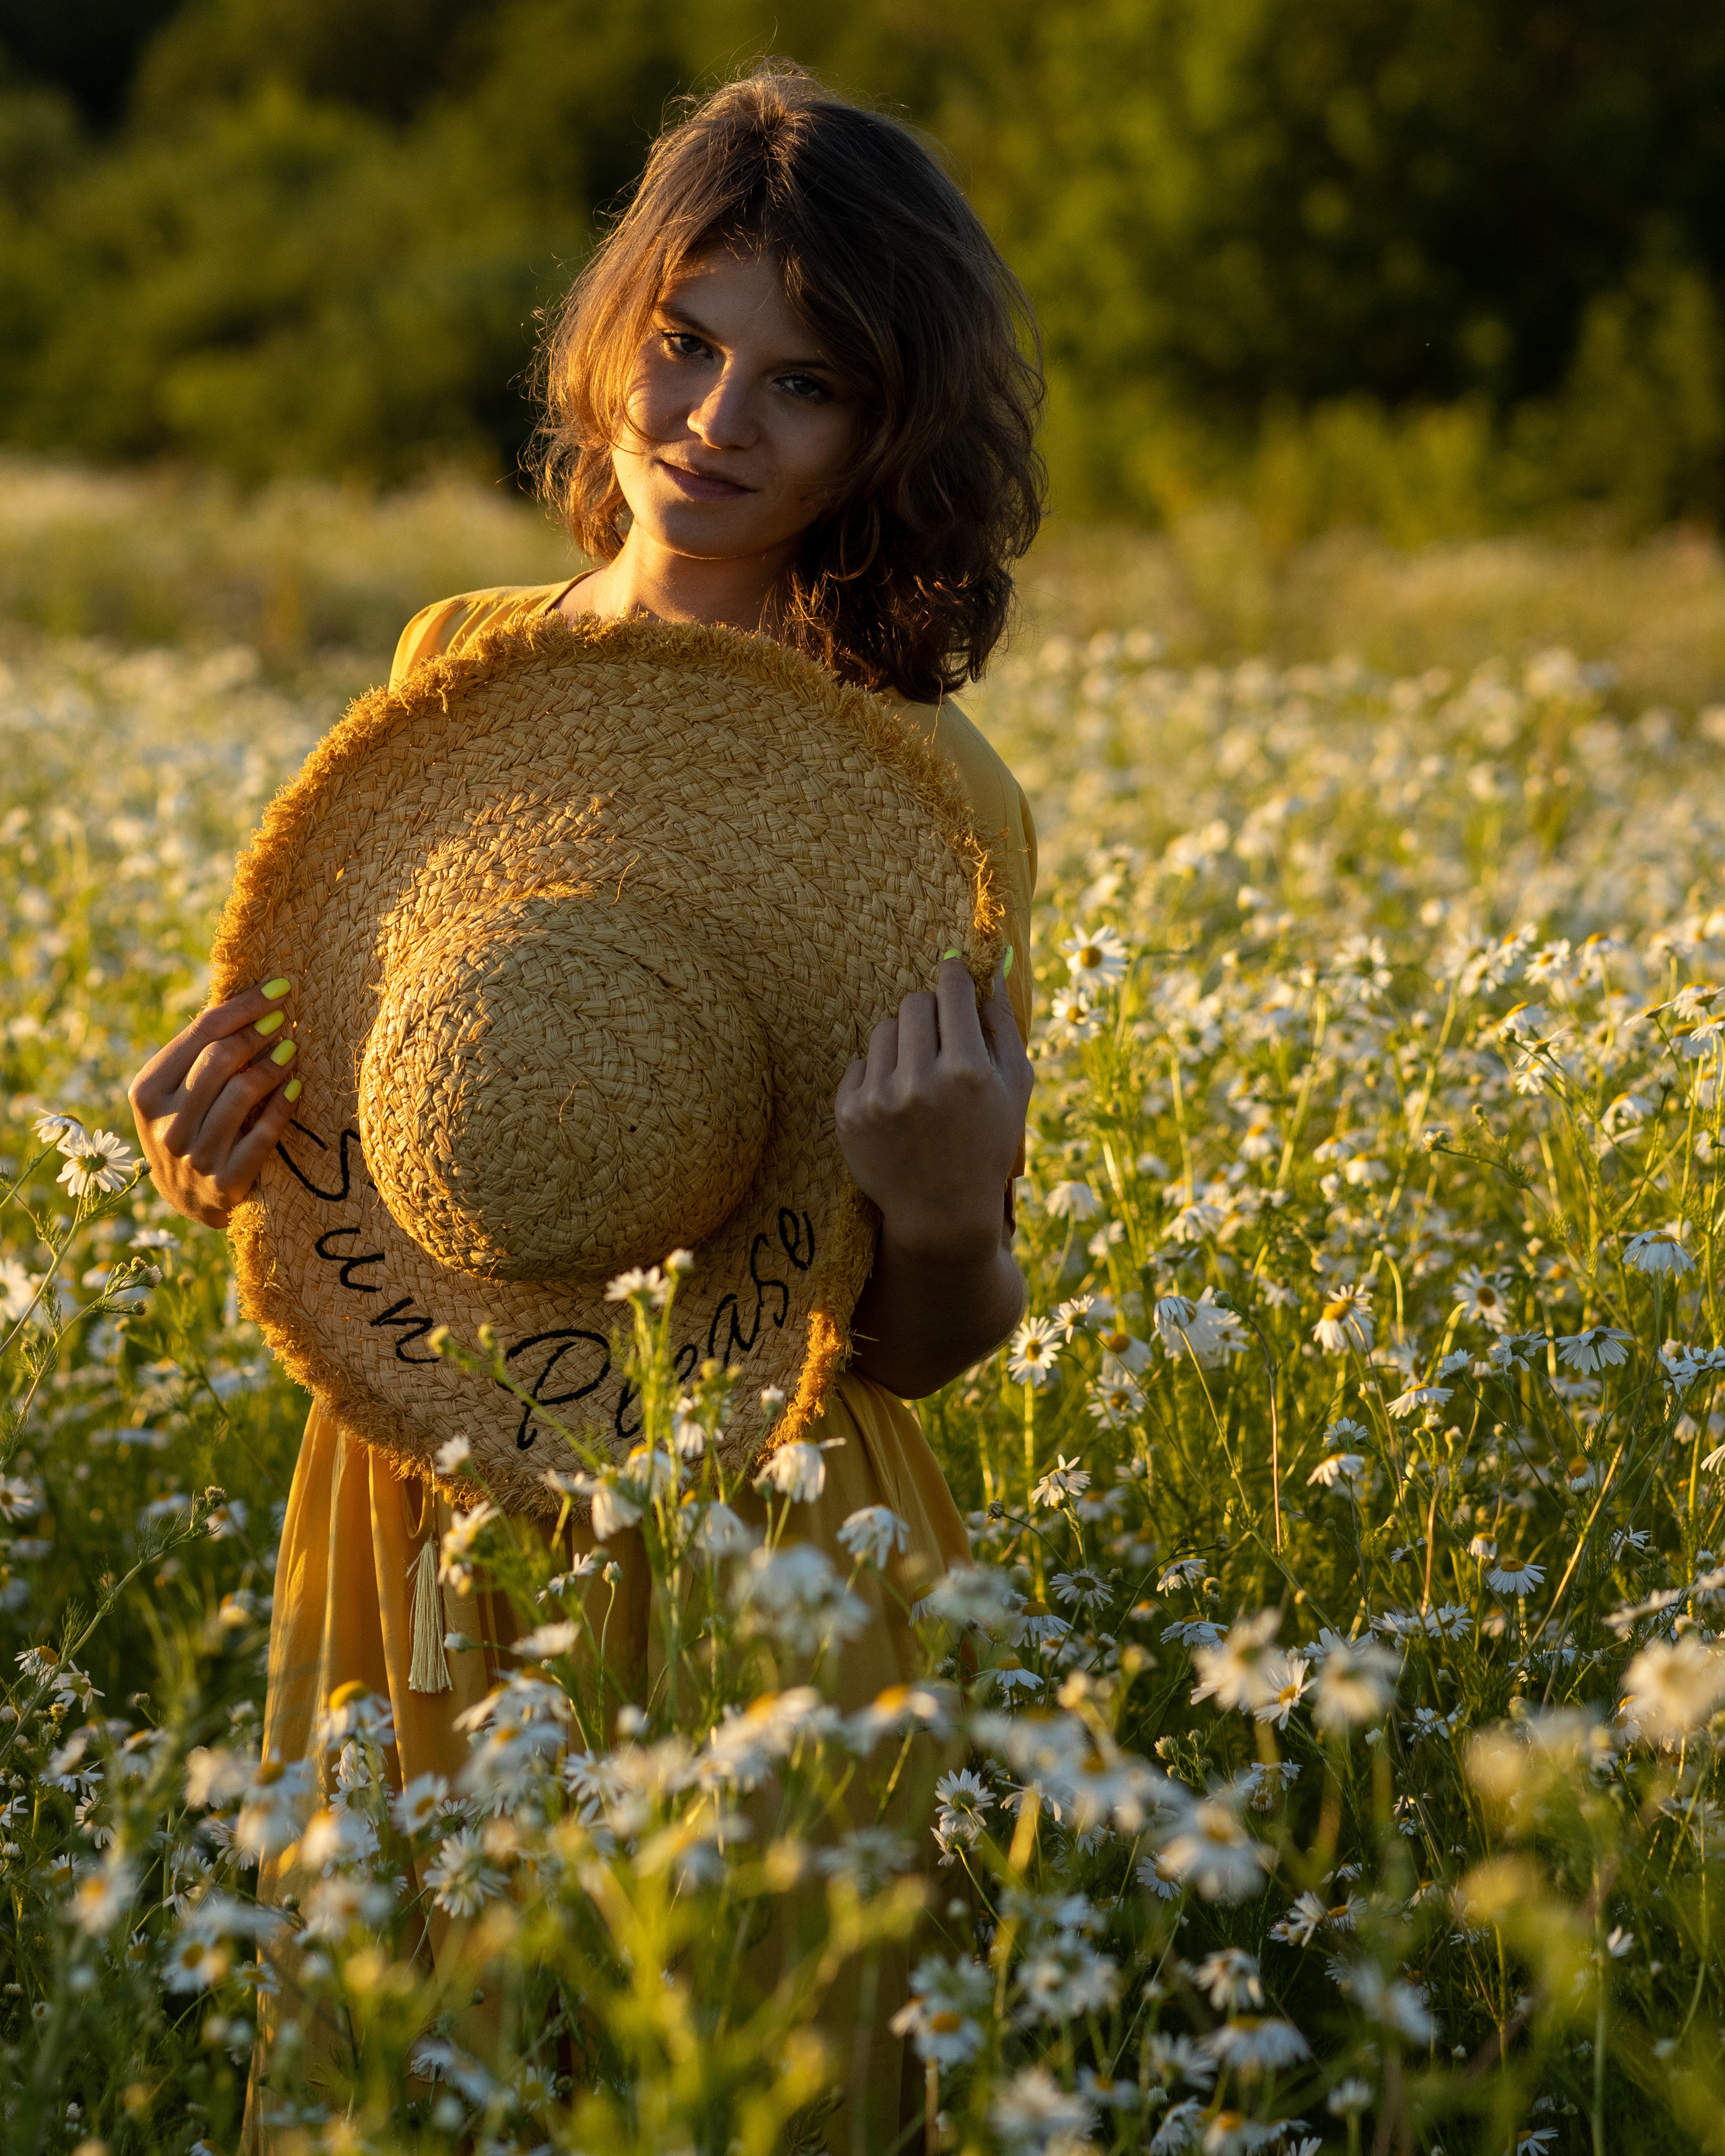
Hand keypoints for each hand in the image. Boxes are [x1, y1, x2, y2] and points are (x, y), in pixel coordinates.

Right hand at [127, 980, 301, 1228]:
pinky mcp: (225, 1184)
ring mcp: (194, 1157)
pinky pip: (263, 1136)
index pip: (201, 1032)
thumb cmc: (189, 1127)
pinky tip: (297, 1086)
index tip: (279, 988)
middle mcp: (166, 1125)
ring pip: (242, 1094)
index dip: (244, 1006)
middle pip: (220, 1059)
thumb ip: (198, 1053)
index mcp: (147, 1092)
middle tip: (286, 1017)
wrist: (189, 1200)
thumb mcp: (175, 1093)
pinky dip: (283, 1106)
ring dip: (274, 1065)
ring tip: (294, 1048)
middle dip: (259, 1031)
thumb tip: (245, 997)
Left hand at [835, 958, 1032, 1260]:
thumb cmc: (987, 1145)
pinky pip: (860, 1063)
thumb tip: (990, 970)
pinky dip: (879, 1075)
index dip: (954, 974)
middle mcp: (920, 1082)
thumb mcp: (1015, 1088)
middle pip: (914, 1002)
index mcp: (967, 1071)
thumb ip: (1004, 1025)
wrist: (941, 1214)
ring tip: (920, 1078)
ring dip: (904, 1042)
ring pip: (884, 1029)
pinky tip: (898, 1105)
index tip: (953, 972)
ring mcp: (879, 1099)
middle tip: (942, 1036)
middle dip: (930, 1011)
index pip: (951, 989)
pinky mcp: (848, 1114)